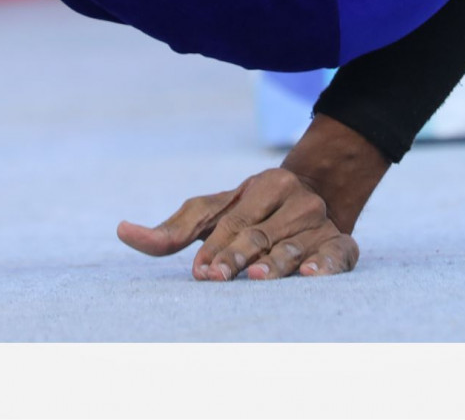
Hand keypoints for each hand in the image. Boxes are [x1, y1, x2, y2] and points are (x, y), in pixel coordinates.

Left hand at [116, 168, 360, 280]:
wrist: (320, 196)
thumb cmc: (252, 213)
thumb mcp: (216, 212)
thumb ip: (174, 229)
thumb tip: (122, 231)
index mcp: (263, 185)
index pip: (235, 221)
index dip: (217, 248)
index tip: (202, 273)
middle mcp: (295, 200)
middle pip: (261, 234)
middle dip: (238, 257)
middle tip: (220, 278)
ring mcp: (320, 222)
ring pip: (294, 247)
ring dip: (276, 263)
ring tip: (258, 277)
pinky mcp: (342, 243)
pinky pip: (337, 254)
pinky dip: (325, 265)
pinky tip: (311, 276)